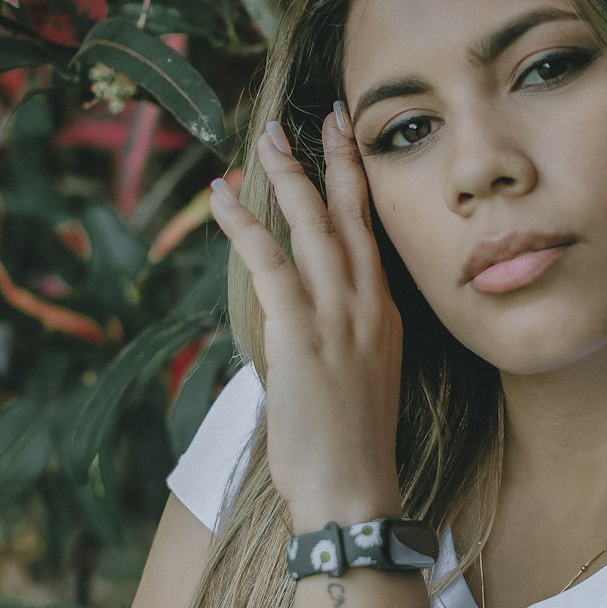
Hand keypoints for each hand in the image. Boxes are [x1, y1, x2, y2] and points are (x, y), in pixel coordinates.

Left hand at [209, 113, 404, 530]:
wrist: (354, 490)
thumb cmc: (350, 447)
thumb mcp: (360, 379)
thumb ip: (342, 337)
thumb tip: (304, 318)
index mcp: (384, 314)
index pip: (372, 233)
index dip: (359, 183)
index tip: (349, 142)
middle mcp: (368, 305)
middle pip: (351, 213)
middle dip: (331, 158)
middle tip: (314, 117)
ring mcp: (338, 316)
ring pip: (313, 225)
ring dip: (286, 175)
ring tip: (264, 137)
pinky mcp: (301, 333)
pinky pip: (270, 262)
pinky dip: (245, 224)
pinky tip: (222, 195)